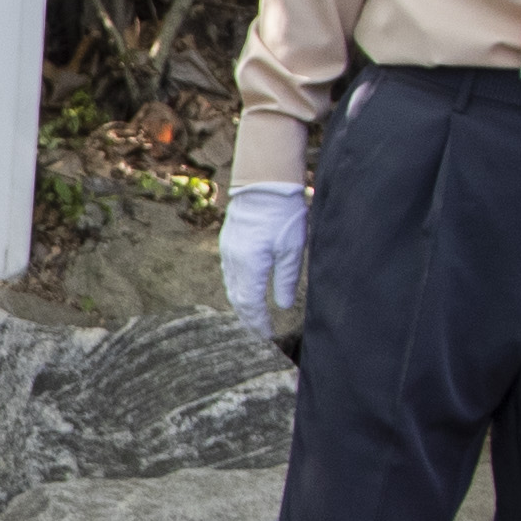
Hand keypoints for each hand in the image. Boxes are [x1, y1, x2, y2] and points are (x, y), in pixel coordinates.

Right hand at [219, 180, 308, 343]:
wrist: (264, 184)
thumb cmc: (282, 214)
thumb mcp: (292, 249)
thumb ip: (286, 279)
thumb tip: (282, 306)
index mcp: (250, 266)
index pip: (251, 303)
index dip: (258, 322)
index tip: (267, 336)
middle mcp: (234, 261)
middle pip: (237, 298)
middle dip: (248, 317)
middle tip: (258, 332)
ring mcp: (228, 251)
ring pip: (231, 286)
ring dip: (241, 303)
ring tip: (252, 316)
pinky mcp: (228, 241)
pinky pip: (229, 272)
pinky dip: (237, 286)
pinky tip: (244, 289)